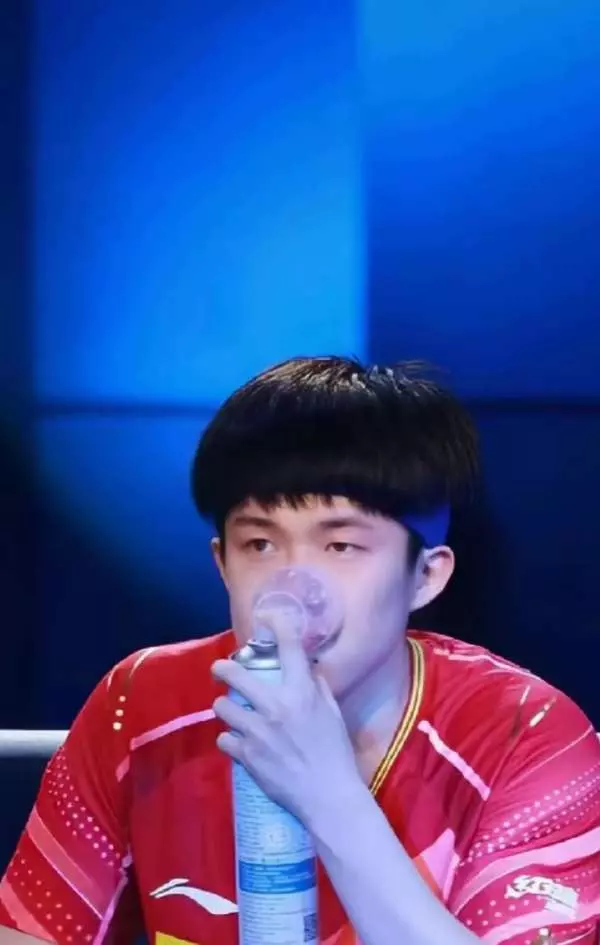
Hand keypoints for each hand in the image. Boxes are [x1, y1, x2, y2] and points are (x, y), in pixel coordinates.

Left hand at [211, 628, 361, 828]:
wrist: (327, 796)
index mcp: (301, 691)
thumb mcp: (333, 713)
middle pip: (235, 674)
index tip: (266, 618)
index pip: (288, 647)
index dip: (276, 626)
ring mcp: (258, 730)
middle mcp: (276, 705)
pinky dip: (229, 740)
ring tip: (230, 712)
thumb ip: (316, 687)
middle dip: (223, 669)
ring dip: (225, 708)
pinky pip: (224, 738)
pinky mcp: (246, 755)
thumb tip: (305, 667)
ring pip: (222, 706)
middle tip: (221, 671)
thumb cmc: (335, 752)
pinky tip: (237, 743)